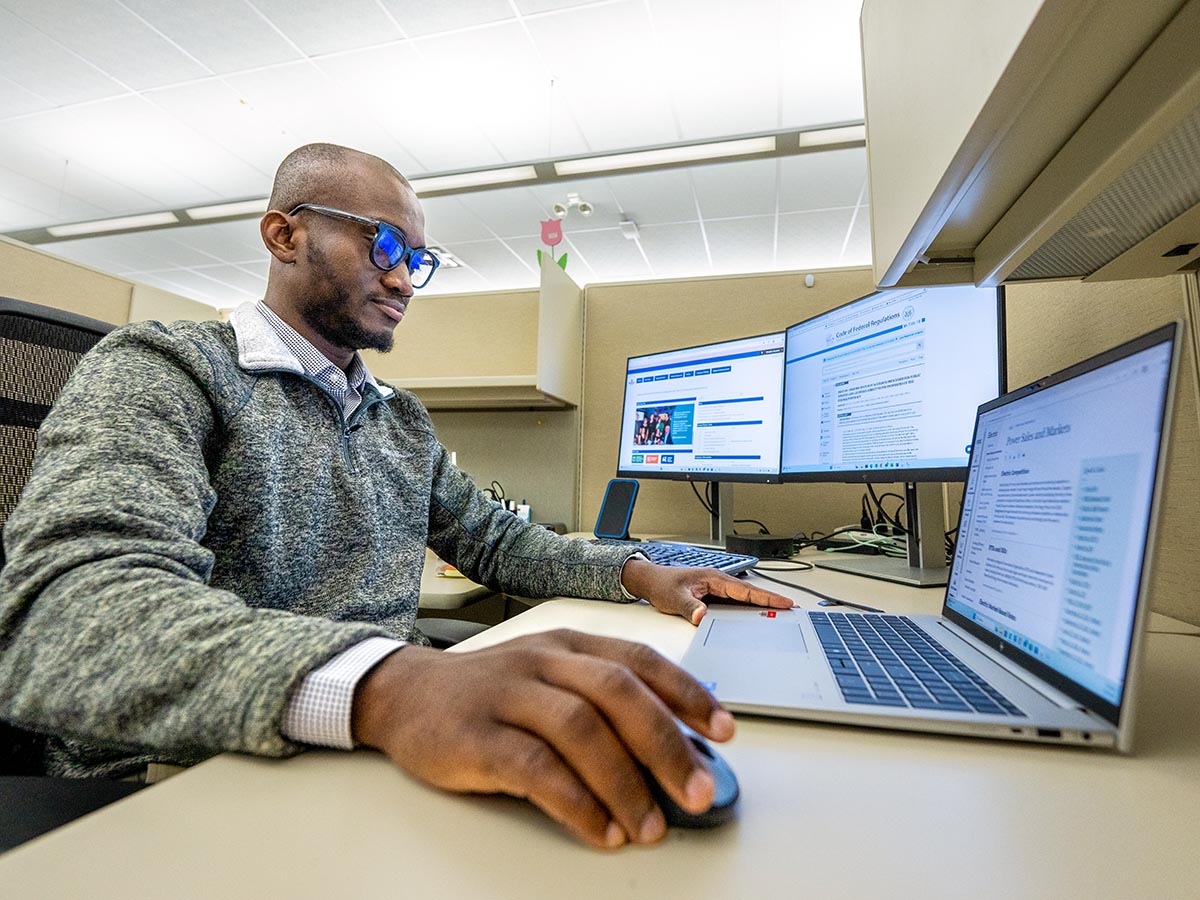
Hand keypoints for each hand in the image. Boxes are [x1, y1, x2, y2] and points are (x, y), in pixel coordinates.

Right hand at [351, 629, 734, 848]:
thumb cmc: (490, 693)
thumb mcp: (548, 678)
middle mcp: (542, 660)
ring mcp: (507, 694)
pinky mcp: (475, 735)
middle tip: (697, 791)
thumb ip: (601, 702)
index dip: (687, 694)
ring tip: (650, 827)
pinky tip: (600, 830)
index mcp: (568, 644)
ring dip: (624, 782)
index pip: (639, 659)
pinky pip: (534, 768)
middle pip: (617, 692)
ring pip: (579, 729)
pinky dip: (575, 802)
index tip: (724, 732)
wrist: (403, 694)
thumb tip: (674, 751)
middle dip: (666, 744)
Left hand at [620, 557, 792, 624]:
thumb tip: (703, 617)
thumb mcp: (674, 598)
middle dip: (771, 601)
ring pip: (743, 598)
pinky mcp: (712, 596)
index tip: (785, 603)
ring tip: (780, 616)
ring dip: (760, 605)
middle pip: (750, 594)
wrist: (649, 581)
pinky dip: (747, 609)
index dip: (767, 597)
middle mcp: (718, 582)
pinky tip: (755, 619)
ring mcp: (716, 589)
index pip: (746, 590)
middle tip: (791, 611)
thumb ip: (690, 608)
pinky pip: (734, 603)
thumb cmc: (661, 584)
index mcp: (714, 579)